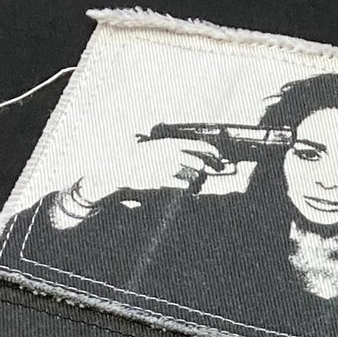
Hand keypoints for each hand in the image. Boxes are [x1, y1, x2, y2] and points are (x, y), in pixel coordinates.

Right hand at [67, 138, 232, 205]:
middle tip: (205, 174)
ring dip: (195, 182)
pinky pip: (183, 188)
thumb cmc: (139, 159)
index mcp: (170, 143)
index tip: (219, 157)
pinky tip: (187, 192)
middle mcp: (171, 155)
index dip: (212, 152)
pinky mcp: (162, 182)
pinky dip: (188, 191)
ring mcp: (167, 169)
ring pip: (194, 178)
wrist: (118, 167)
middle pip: (199, 165)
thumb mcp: (156, 148)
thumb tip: (191, 155)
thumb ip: (172, 149)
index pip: (198, 145)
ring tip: (190, 184)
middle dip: (204, 171)